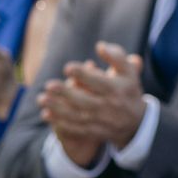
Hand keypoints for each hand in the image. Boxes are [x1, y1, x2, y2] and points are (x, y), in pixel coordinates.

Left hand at [38, 42, 144, 168]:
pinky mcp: (92, 131)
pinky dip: (59, 122)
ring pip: (76, 115)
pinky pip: (74, 128)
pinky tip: (45, 114)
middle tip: (49, 85)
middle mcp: (107, 105)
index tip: (67, 67)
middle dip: (66, 93)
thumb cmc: (127, 89)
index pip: (99, 82)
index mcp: (116, 89)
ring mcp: (99, 120)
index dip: (83, 75)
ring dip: (57, 108)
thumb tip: (100, 46)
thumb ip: (117, 56)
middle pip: (85, 100)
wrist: (135, 121)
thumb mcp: (128, 71)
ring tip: (41, 99)